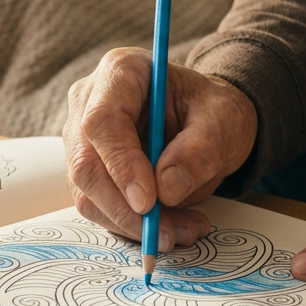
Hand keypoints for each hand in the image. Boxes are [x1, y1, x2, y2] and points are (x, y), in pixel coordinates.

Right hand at [63, 47, 257, 249]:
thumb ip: (199, 150)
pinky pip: (98, 207)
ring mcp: (82, 138)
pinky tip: (169, 227)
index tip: (148, 202)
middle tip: (166, 234)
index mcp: (121, 71)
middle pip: (86, 164)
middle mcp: (90, 102)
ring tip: (182, 231)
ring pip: (88, 193)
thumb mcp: (223, 121)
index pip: (102, 121)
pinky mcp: (88, 169)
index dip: (121, 165)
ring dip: (131, 224)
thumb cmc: (212, 111)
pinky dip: (131, 226)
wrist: (207, 122)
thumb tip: (166, 189)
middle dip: (125, 209)